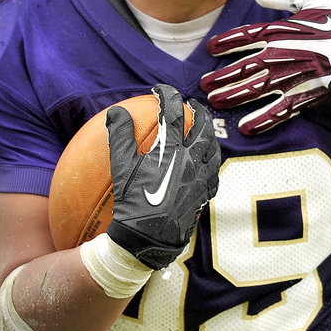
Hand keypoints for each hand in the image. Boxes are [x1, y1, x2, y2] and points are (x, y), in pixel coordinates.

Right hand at [105, 84, 220, 269]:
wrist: (148, 240)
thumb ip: (120, 137)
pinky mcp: (205, 195)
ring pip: (214, 149)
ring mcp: (202, 178)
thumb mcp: (121, 168)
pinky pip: (214, 173)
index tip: (160, 90)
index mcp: (172, 151)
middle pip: (204, 128)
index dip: (168, 96)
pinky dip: (211, 162)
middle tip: (192, 105)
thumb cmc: (132, 204)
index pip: (174, 113)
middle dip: (199, 111)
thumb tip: (116, 112)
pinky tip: (205, 163)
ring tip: (203, 130)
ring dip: (209, 135)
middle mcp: (193, 161)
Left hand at [200, 0, 330, 135]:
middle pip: (241, 68)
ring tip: (214, 102)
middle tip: (203, 85)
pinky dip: (261, 120)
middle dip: (220, 77)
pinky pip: (277, 111)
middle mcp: (279, 55)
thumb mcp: (312, 1)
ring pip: (252, 91)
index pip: (244, 37)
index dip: (224, 43)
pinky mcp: (304, 97)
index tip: (210, 49)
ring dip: (231, 97)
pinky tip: (245, 127)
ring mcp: (290, 78)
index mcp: (280, 31)